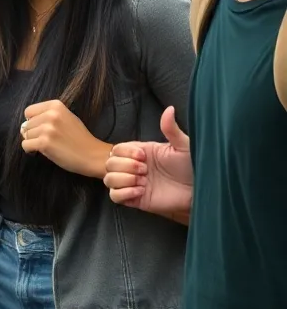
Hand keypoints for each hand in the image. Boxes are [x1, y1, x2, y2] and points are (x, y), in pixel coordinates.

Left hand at [21, 99, 110, 178]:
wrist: (93, 155)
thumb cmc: (80, 138)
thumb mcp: (67, 117)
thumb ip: (48, 115)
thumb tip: (26, 123)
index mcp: (55, 105)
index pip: (29, 111)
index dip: (33, 121)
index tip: (41, 128)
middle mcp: (50, 115)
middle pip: (26, 124)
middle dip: (33, 133)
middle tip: (49, 139)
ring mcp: (47, 129)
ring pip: (25, 135)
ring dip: (33, 142)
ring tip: (48, 145)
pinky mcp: (44, 143)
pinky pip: (25, 145)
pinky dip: (30, 150)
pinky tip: (42, 151)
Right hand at [104, 106, 192, 222]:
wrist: (201, 190)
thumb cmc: (193, 166)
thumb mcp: (183, 146)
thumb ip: (171, 128)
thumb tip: (169, 109)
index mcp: (140, 152)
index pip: (117, 148)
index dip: (126, 152)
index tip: (144, 156)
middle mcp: (133, 167)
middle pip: (109, 163)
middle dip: (125, 166)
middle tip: (145, 170)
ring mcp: (133, 184)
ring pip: (108, 179)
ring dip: (123, 180)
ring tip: (142, 182)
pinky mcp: (136, 200)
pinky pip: (115, 197)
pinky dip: (123, 193)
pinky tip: (140, 192)